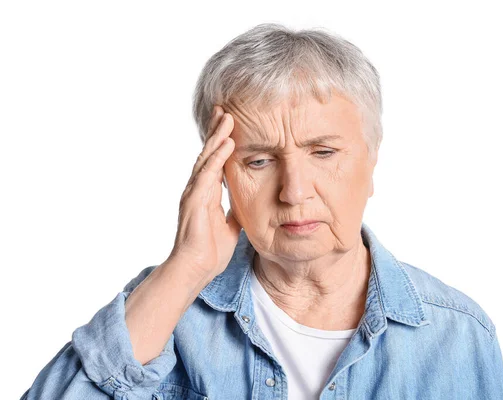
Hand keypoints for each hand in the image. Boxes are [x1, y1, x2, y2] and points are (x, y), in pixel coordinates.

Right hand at [165, 105, 241, 280]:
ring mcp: (194, 194)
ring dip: (217, 136)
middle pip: (208, 154)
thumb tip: (245, 204)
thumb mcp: (230, 227)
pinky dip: (217, 157)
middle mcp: (198, 189)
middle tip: (225, 108)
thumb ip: (234, 212)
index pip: (215, 162)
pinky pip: (207, 174)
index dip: (221, 142)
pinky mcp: (194, 202)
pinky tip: (226, 143)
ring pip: (206, 158)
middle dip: (217, 131)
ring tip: (227, 116)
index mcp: (206, 194)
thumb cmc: (209, 252)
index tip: (230, 124)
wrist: (195, 271)